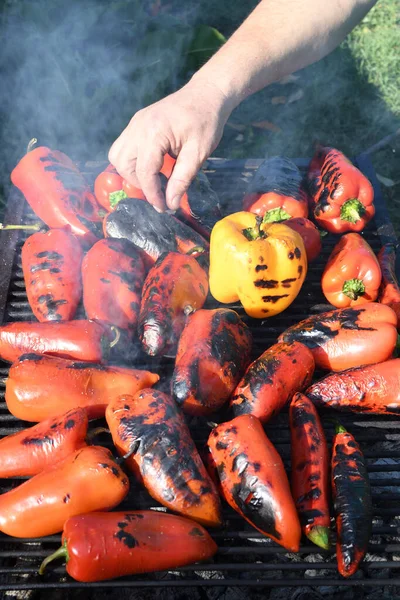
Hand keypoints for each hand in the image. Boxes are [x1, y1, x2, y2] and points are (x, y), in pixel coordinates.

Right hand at [108, 78, 231, 210]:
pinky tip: (154, 165)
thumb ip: (182, 179)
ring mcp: (135, 122)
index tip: (163, 208)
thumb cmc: (207, 121)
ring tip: (154, 178)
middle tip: (159, 189)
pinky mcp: (137, 122)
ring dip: (132, 172)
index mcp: (154, 132)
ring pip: (117, 155)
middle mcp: (138, 126)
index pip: (144, 172)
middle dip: (138, 182)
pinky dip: (134, 160)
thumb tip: (171, 203)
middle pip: (122, 164)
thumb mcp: (198, 153)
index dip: (152, 194)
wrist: (206, 93)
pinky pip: (124, 146)